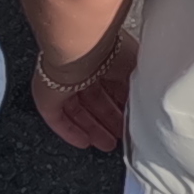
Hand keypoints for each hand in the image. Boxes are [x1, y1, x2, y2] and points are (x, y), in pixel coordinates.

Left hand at [29, 34, 133, 148]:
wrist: (80, 48)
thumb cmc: (109, 51)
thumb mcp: (136, 73)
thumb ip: (138, 91)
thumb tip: (147, 109)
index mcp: (102, 57)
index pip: (112, 86)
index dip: (122, 106)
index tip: (132, 121)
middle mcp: (82, 68)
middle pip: (95, 100)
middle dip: (108, 121)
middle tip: (121, 137)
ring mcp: (62, 81)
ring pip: (77, 110)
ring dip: (92, 129)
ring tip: (107, 145)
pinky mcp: (46, 95)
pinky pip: (57, 118)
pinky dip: (70, 132)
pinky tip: (84, 143)